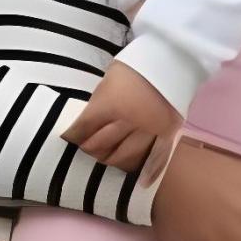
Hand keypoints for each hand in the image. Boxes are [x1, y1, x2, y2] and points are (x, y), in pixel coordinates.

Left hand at [62, 61, 181, 179]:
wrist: (172, 58)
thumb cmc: (137, 65)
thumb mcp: (109, 78)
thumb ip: (100, 101)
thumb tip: (89, 120)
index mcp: (108, 105)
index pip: (82, 128)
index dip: (72, 135)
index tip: (68, 137)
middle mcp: (127, 122)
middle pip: (100, 145)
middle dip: (89, 148)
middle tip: (85, 148)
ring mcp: (148, 131)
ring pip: (124, 157)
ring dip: (111, 160)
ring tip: (106, 158)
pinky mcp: (166, 135)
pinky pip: (156, 159)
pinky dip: (147, 172)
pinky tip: (141, 181)